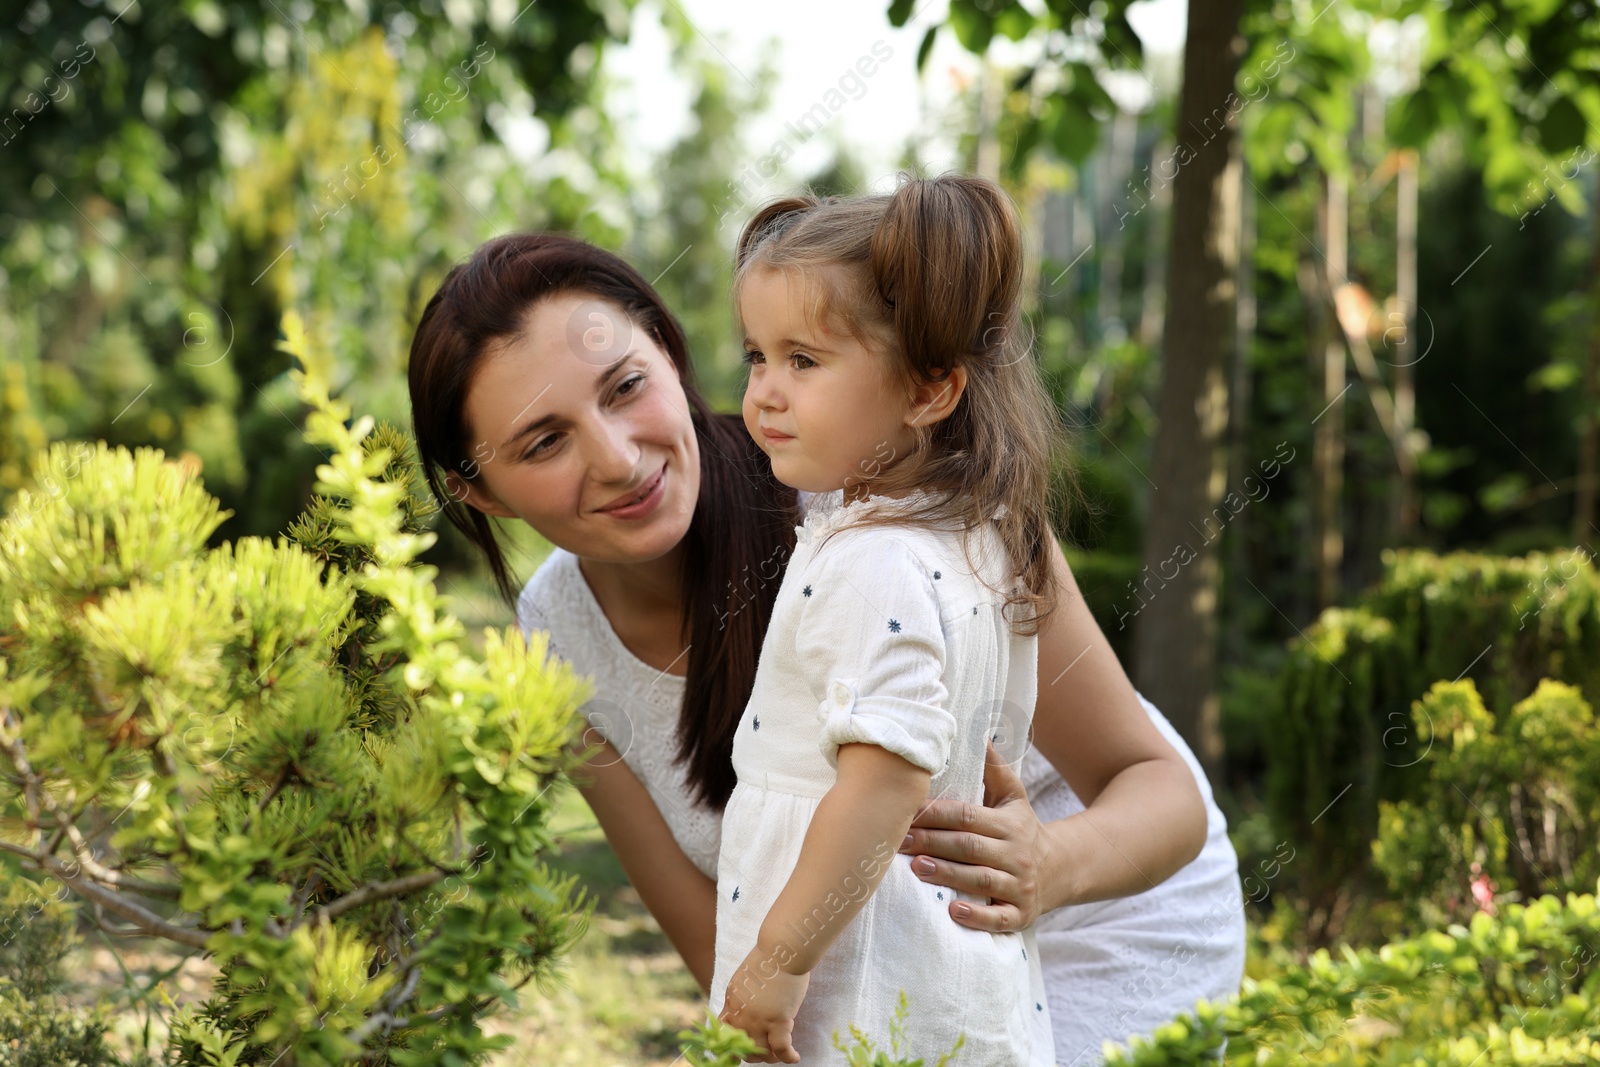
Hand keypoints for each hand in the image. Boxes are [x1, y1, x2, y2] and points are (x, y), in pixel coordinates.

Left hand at [718, 944, 808, 1063]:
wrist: (783, 949)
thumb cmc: (769, 959)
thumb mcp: (744, 979)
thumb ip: (741, 998)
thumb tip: (744, 1010)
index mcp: (732, 1002)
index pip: (724, 1032)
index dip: (731, 1045)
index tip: (737, 1053)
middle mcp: (741, 1014)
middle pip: (742, 1046)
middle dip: (753, 1053)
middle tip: (766, 1050)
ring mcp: (759, 1019)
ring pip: (761, 1052)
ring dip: (771, 1057)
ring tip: (779, 1054)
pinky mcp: (778, 1021)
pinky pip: (781, 1049)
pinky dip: (788, 1057)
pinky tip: (795, 1057)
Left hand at [900, 741, 1057, 930]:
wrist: (1061, 868)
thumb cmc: (1022, 828)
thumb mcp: (1013, 795)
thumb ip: (992, 767)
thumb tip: (976, 732)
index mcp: (1008, 823)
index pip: (968, 816)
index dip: (936, 814)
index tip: (906, 812)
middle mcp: (1015, 854)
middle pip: (969, 847)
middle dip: (933, 843)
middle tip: (899, 841)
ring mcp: (1019, 885)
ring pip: (980, 880)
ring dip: (948, 875)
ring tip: (917, 868)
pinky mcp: (1021, 914)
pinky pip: (1000, 918)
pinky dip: (978, 917)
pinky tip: (954, 912)